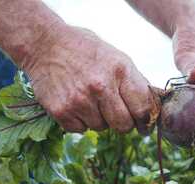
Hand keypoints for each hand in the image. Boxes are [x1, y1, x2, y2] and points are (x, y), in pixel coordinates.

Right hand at [22, 25, 152, 133]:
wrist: (44, 44)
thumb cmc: (84, 50)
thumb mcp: (116, 57)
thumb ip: (133, 81)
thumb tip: (151, 107)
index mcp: (120, 70)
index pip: (142, 108)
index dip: (145, 120)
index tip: (144, 126)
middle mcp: (101, 86)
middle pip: (123, 125)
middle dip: (123, 123)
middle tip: (116, 115)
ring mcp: (80, 100)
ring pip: (101, 128)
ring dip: (99, 119)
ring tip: (89, 99)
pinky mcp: (62, 111)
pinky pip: (80, 129)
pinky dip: (80, 121)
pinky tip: (75, 102)